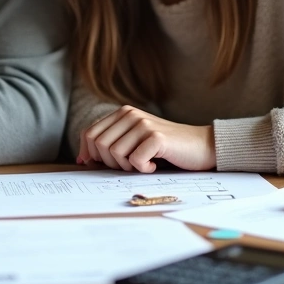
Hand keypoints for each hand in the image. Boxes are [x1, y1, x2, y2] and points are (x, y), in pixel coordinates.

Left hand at [77, 106, 215, 172]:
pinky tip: (154, 165)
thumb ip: (112, 143)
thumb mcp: (135, 141)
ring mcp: (144, 124)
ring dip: (127, 167)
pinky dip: (143, 170)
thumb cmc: (166, 149)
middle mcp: (131, 115)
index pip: (89, 133)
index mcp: (122, 113)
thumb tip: (83, 158)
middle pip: (99, 145)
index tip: (94, 165)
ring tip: (143, 164)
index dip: (88, 152)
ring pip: (114, 154)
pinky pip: (135, 161)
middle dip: (109, 163)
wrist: (201, 146)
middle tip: (129, 166)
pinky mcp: (156, 137)